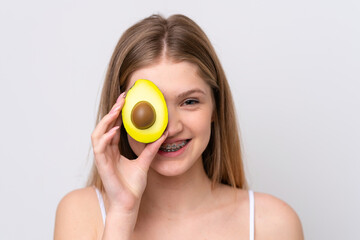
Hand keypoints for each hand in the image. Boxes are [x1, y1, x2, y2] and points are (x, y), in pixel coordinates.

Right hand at [91, 92, 166, 212]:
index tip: (127, 100)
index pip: (113, 127)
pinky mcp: (101, 165)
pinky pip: (99, 148)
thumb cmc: (133, 185)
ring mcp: (102, 158)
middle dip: (112, 111)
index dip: (118, 113)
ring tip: (117, 110)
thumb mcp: (145, 162)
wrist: (129, 203)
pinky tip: (114, 130)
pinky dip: (105, 138)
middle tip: (123, 98)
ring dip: (106, 121)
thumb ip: (151, 148)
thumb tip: (163, 135)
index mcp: (114, 150)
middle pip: (105, 126)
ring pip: (97, 134)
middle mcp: (106, 151)